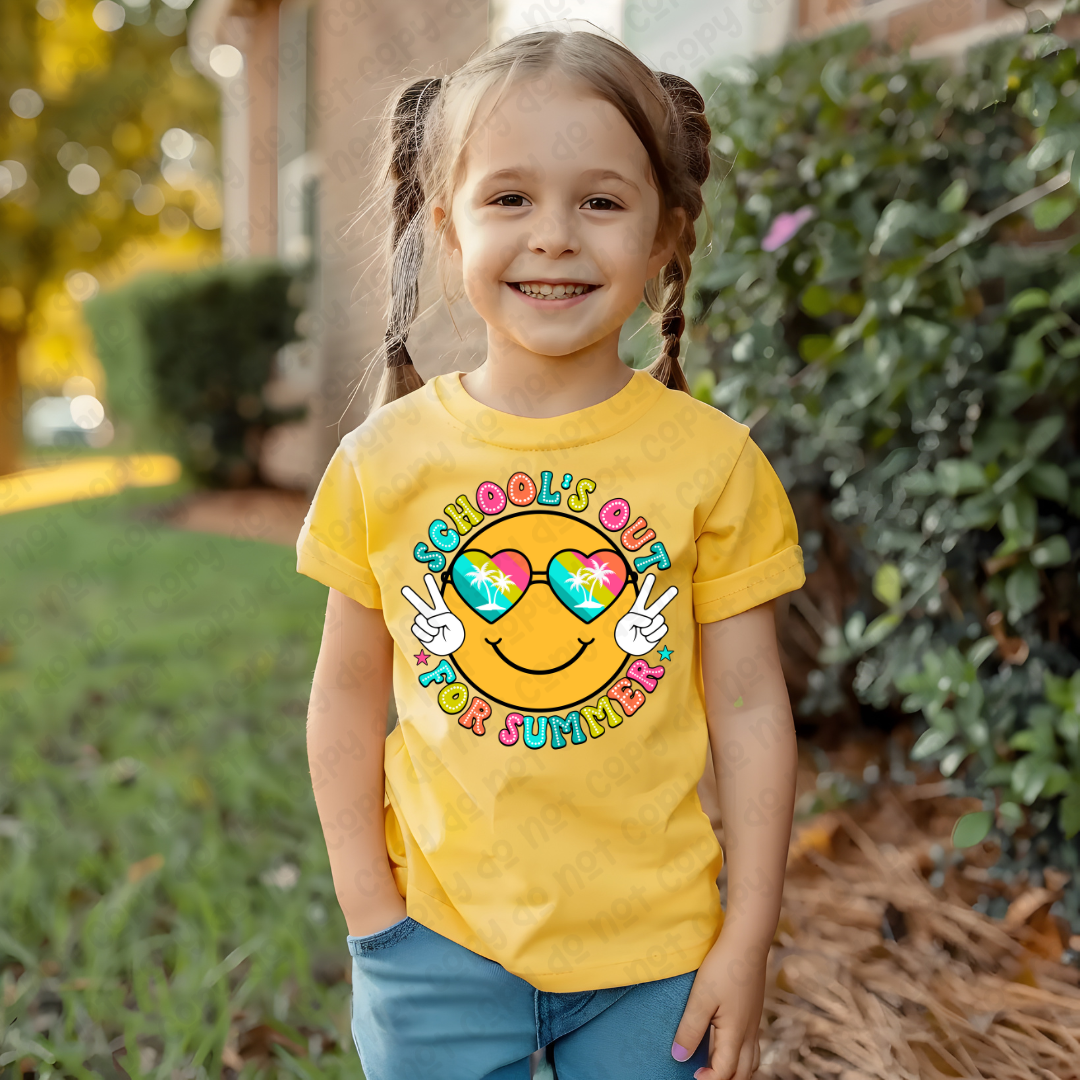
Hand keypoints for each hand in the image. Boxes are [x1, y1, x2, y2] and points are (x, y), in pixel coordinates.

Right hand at [401, 573, 464, 654]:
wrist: (451, 649)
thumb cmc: (455, 635)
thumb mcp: (455, 624)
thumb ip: (444, 618)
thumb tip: (429, 620)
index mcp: (442, 611)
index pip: (436, 597)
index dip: (431, 586)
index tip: (427, 575)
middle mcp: (432, 616)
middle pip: (419, 604)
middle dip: (411, 596)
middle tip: (404, 588)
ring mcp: (425, 624)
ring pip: (419, 620)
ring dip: (428, 628)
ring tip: (436, 633)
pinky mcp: (420, 633)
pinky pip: (417, 630)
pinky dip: (425, 636)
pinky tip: (432, 638)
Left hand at [614, 573, 676, 655]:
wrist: (627, 649)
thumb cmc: (623, 635)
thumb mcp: (624, 624)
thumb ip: (635, 619)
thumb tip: (650, 620)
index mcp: (637, 610)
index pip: (643, 597)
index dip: (648, 586)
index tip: (652, 575)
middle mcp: (647, 615)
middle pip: (659, 604)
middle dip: (667, 596)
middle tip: (674, 589)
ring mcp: (653, 624)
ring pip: (659, 620)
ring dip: (650, 628)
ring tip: (642, 633)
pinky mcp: (658, 633)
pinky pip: (662, 630)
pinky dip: (654, 636)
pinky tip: (647, 638)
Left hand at [671, 935, 765, 1079]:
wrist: (747, 942)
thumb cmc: (723, 968)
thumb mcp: (701, 998)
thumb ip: (690, 1029)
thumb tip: (679, 1057)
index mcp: (735, 1035)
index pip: (724, 1072)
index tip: (691, 1075)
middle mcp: (748, 1034)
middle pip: (743, 1073)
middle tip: (704, 1077)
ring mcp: (753, 1023)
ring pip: (750, 1061)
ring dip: (736, 1071)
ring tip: (717, 1069)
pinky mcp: (753, 1012)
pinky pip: (751, 1045)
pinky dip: (740, 1055)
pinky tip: (726, 1044)